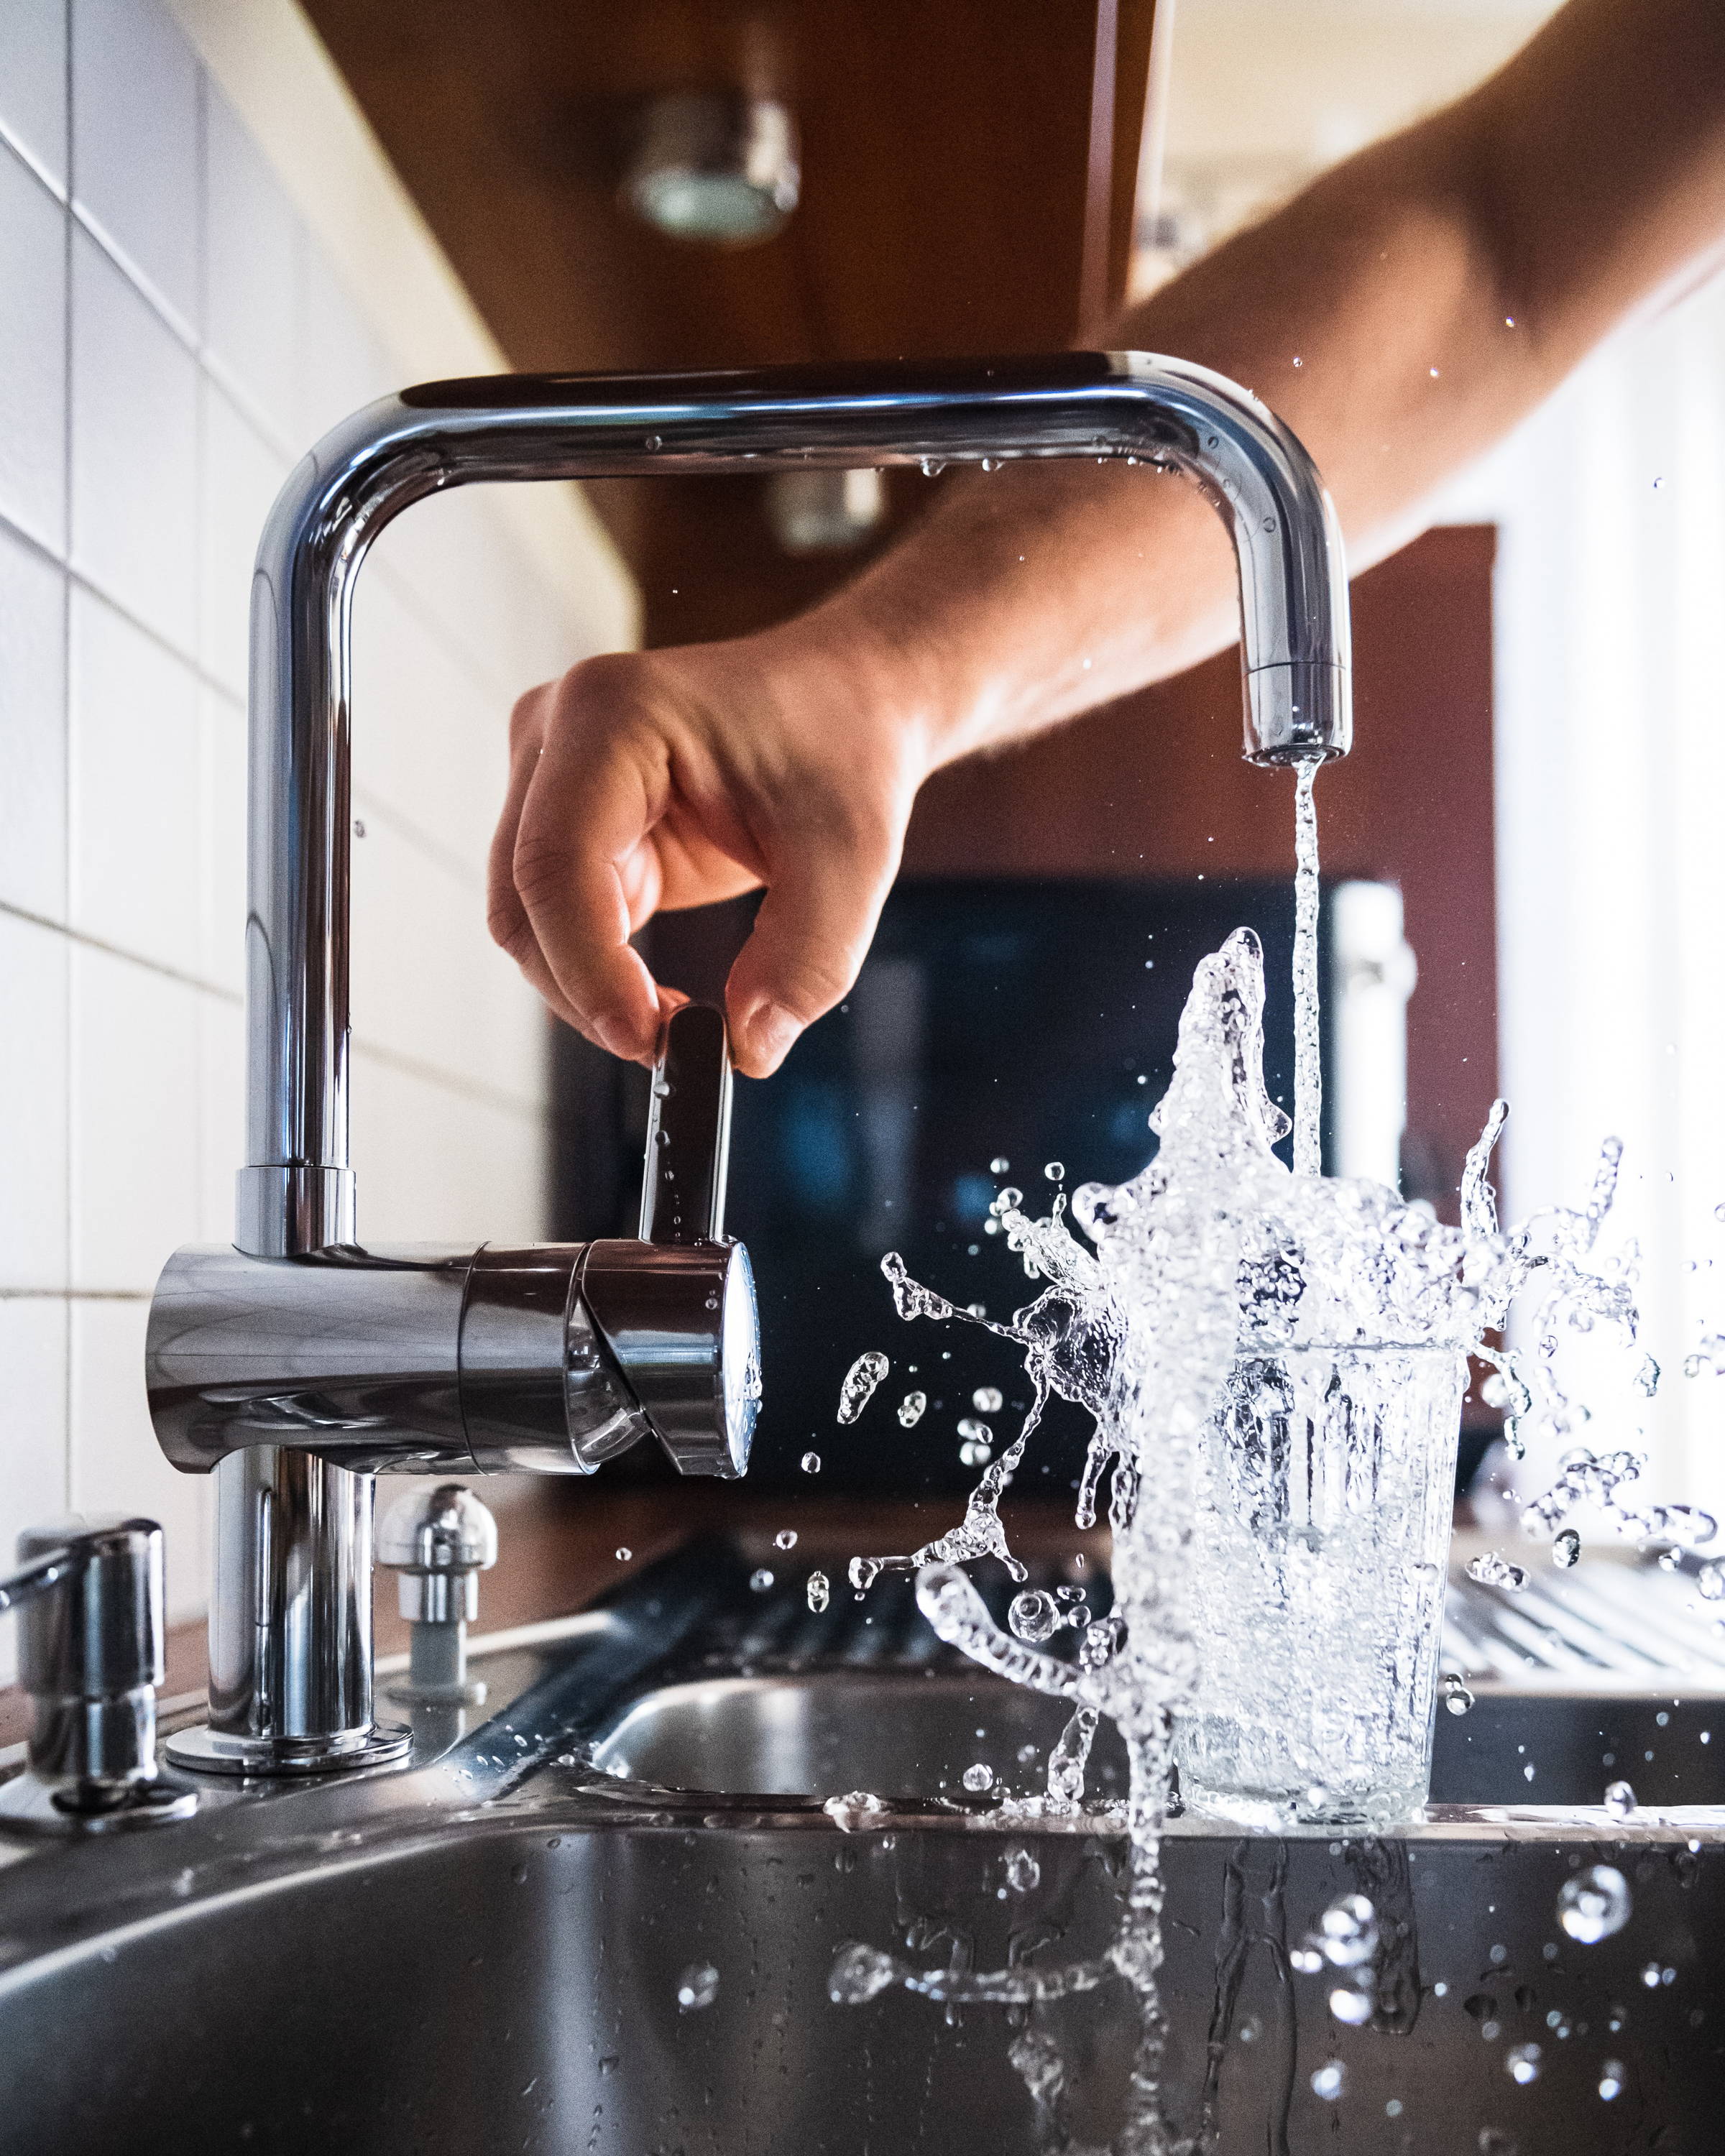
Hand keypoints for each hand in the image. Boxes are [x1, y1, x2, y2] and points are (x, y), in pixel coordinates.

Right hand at [487, 619, 936, 1077]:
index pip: (558, 860)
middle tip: (671, 1047)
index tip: (648, 1038)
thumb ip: (807, 960)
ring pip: (528, 920)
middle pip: (524, 899)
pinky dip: (601, 973)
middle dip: (586, 990)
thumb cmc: (844, 748)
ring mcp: (552, 777)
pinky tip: (663, 997)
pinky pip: (560, 921)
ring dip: (589, 988)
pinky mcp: (571, 823)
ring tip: (679, 1022)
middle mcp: (558, 734)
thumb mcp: (852, 858)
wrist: (848, 702)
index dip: (587, 965)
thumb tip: (748, 1048)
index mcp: (614, 712)